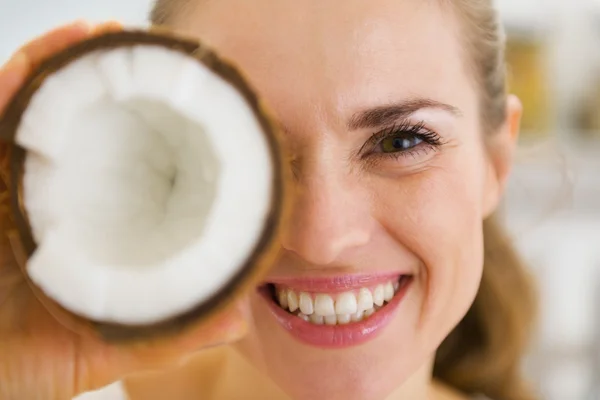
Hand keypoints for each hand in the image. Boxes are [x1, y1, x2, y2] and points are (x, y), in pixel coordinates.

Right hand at [0, 21, 248, 399]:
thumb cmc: (5, 364)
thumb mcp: (89, 353)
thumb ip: (161, 334)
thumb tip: (237, 318)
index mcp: (82, 232)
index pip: (130, 180)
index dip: (166, 149)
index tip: (209, 123)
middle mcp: (47, 198)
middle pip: (94, 136)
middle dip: (127, 97)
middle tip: (173, 67)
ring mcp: (8, 176)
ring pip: (49, 109)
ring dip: (85, 68)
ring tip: (126, 38)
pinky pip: (0, 104)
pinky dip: (32, 71)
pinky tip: (75, 42)